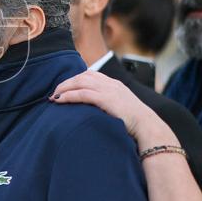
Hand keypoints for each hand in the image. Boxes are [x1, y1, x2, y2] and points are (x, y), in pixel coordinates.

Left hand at [50, 70, 166, 143]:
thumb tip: (93, 109)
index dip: (75, 79)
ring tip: (55, 96)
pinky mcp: (106, 99)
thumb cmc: (133, 121)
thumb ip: (108, 102)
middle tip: (55, 92)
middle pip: (82, 76)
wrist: (146, 125)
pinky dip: (68, 96)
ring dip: (64, 88)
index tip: (65, 87)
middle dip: (66, 83)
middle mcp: (110, 83)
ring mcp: (108, 90)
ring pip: (80, 82)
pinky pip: (82, 94)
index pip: (90, 75)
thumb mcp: (120, 107)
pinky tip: (60, 100)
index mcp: (114, 84)